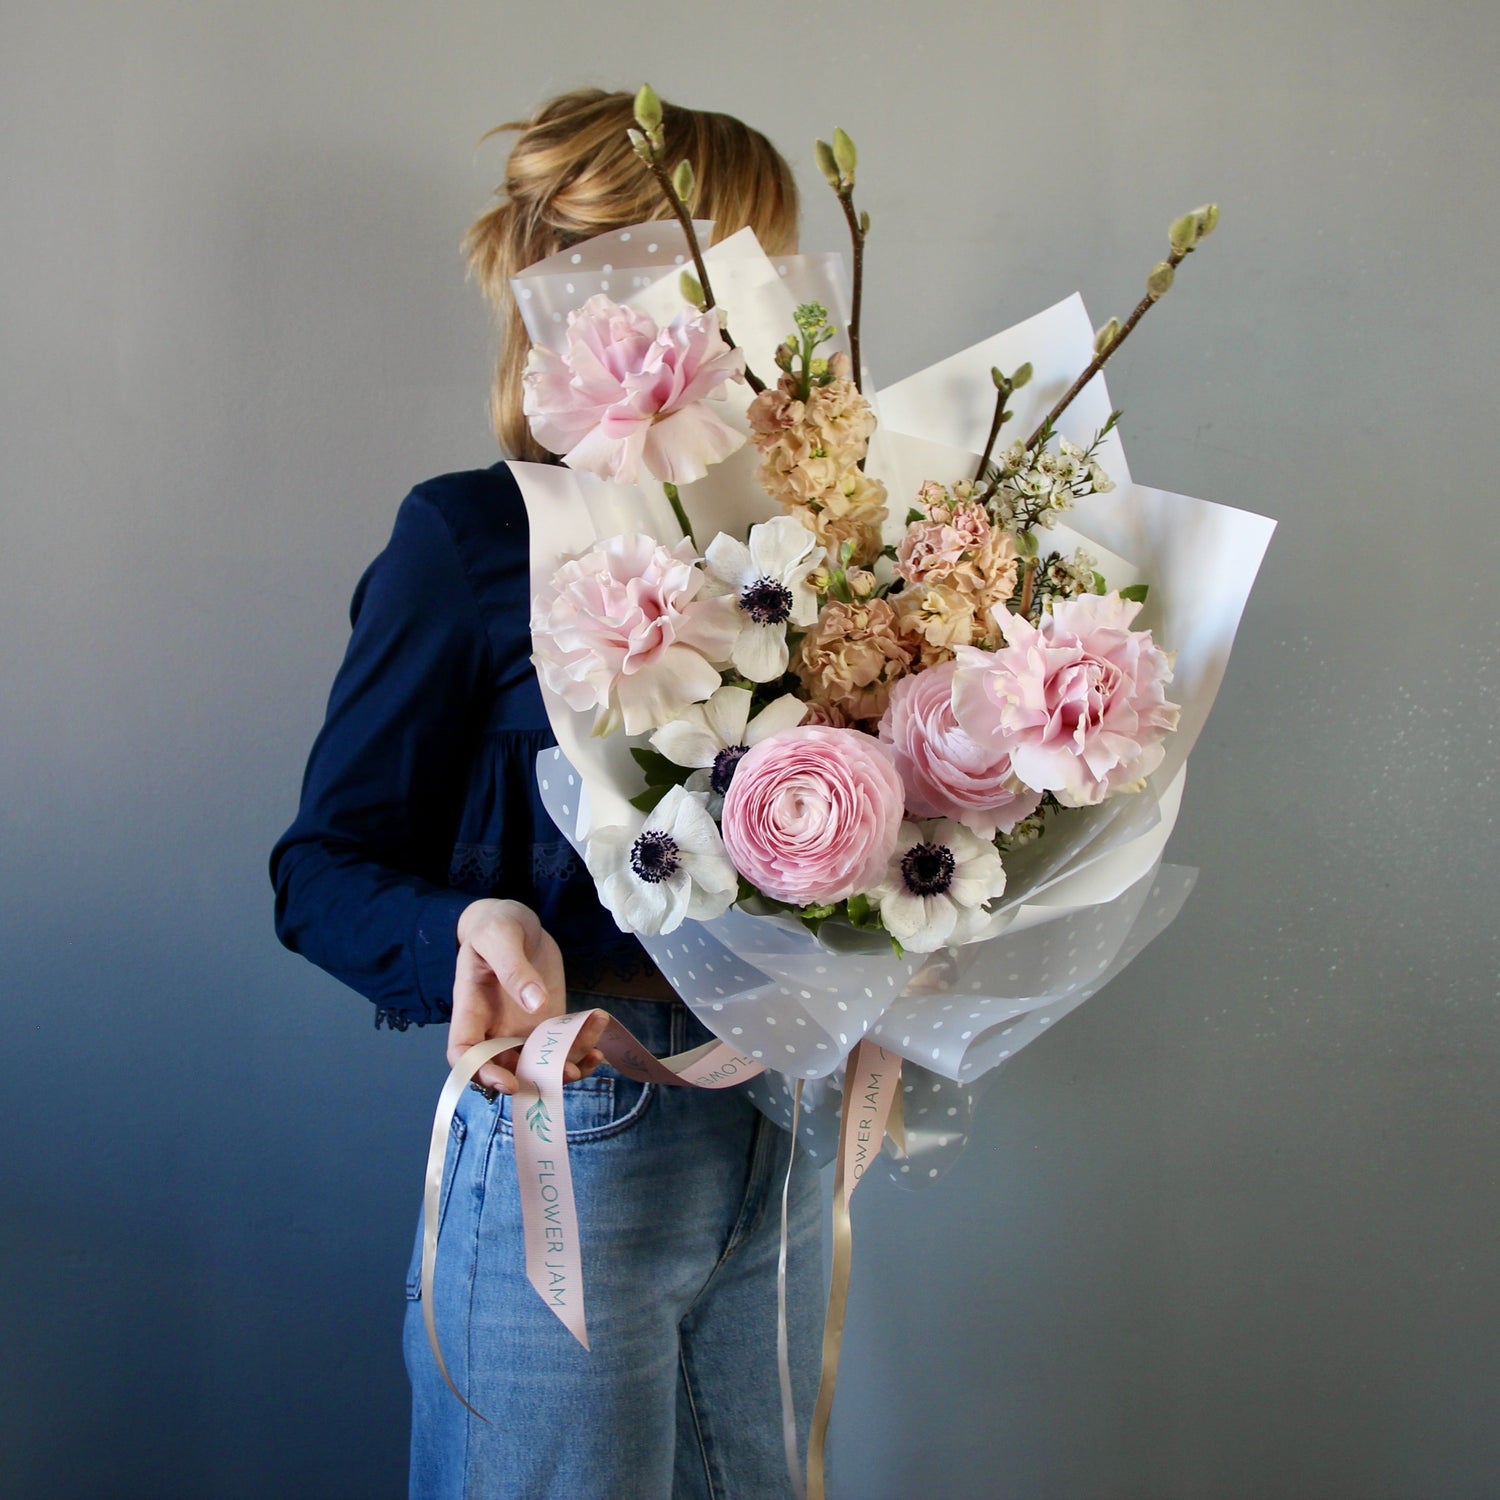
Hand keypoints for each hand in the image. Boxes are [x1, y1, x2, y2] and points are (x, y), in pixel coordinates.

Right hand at [448, 899, 607, 1094]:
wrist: (517, 922)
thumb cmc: (496, 925)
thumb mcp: (500, 937)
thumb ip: (513, 969)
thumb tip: (535, 1004)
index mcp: (471, 1009)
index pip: (464, 1053)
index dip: (481, 1073)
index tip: (509, 1081)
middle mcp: (495, 1027)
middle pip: (506, 1069)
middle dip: (535, 1079)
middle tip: (568, 1071)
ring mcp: (522, 1027)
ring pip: (538, 1064)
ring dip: (565, 1067)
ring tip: (594, 1053)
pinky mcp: (548, 1020)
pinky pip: (561, 1044)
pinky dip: (580, 1047)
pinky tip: (598, 1033)